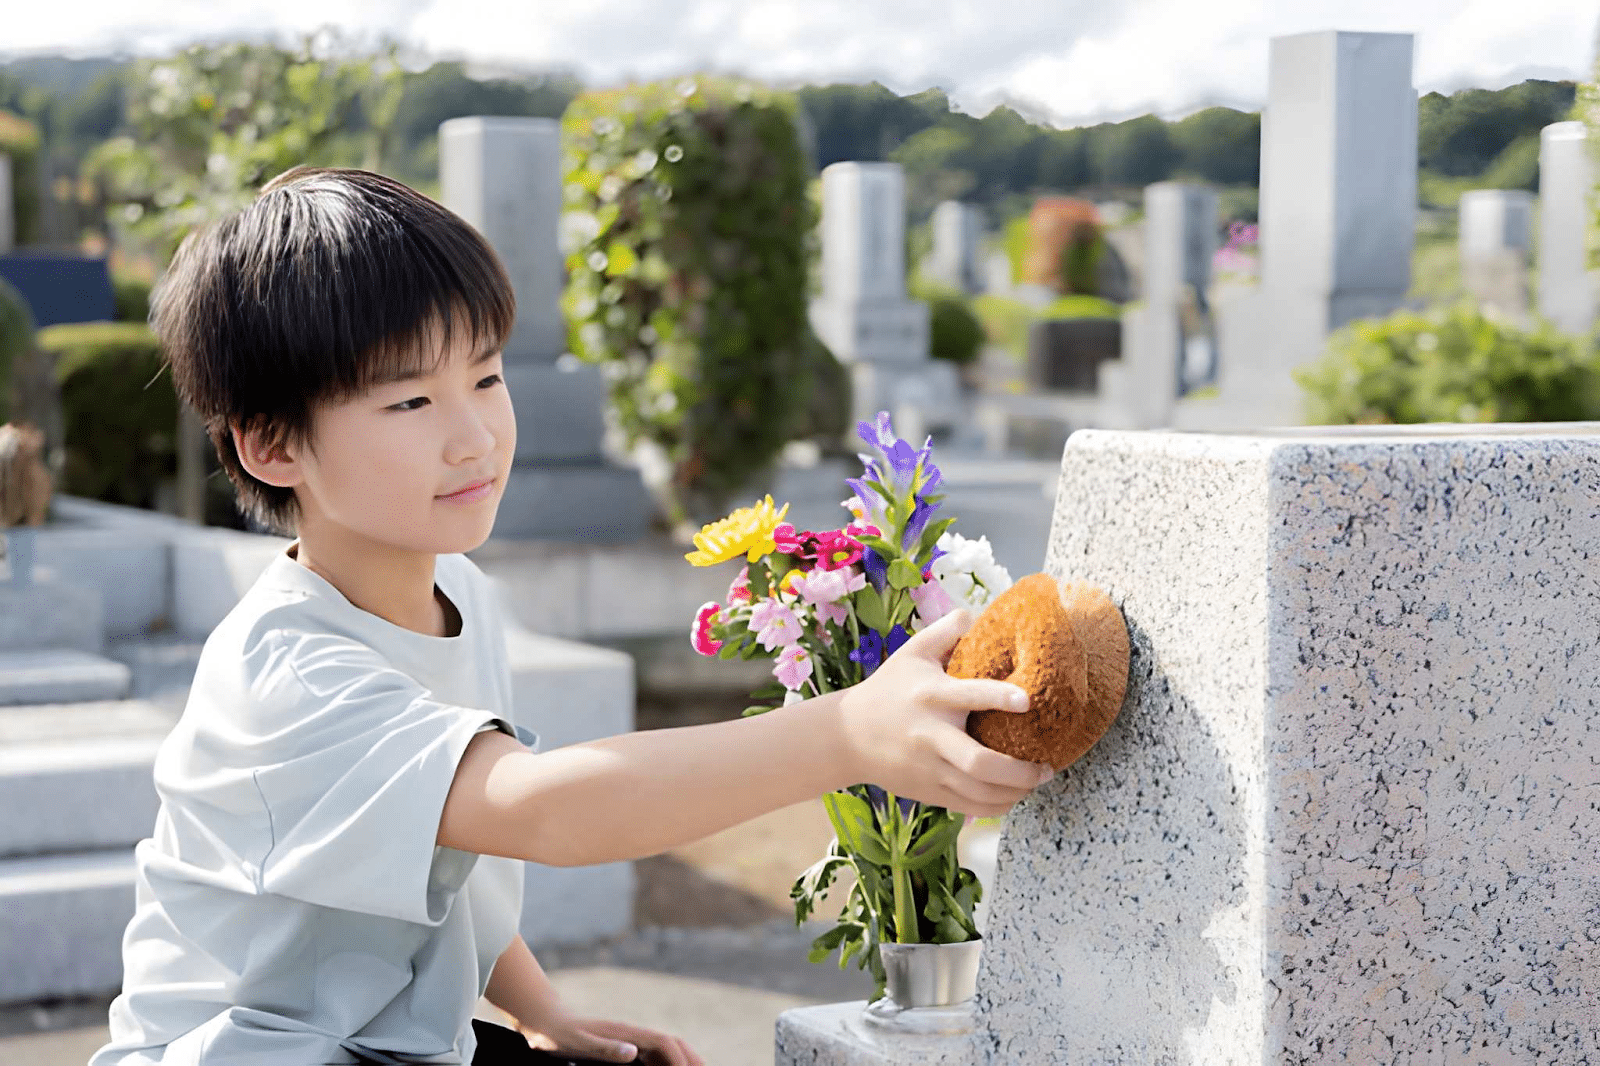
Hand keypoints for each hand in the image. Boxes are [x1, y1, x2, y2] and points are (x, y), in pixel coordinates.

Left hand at [516, 1007, 702, 1065]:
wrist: (545, 1020)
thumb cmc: (559, 1033)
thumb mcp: (579, 1044)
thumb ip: (605, 1049)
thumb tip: (634, 1053)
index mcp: (628, 1033)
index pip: (666, 1043)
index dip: (681, 1060)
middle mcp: (633, 1034)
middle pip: (673, 1044)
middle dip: (692, 1058)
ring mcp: (629, 1038)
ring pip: (665, 1049)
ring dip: (682, 1061)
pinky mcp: (622, 1045)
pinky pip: (652, 1055)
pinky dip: (666, 1064)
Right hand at [837, 607, 1054, 816]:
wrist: (847, 736)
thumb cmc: (888, 689)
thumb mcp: (911, 653)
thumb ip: (945, 632)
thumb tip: (975, 613)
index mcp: (931, 695)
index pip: (969, 695)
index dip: (1000, 697)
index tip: (1028, 700)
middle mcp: (931, 735)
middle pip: (978, 762)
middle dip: (1019, 771)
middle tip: (1047, 766)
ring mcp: (929, 767)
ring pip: (978, 791)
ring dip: (1015, 792)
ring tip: (1037, 782)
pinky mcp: (927, 791)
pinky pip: (968, 807)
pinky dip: (996, 807)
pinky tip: (1014, 797)